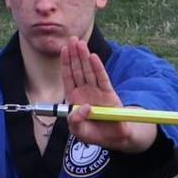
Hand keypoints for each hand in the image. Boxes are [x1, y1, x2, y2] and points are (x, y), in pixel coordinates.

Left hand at [61, 37, 154, 154]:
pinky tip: (93, 57)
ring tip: (80, 43)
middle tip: (72, 39)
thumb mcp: (78, 131)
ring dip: (84, 57)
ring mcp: (97, 92)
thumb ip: (75, 122)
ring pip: (89, 71)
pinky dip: (98, 68)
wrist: (113, 138)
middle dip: (75, 54)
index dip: (66, 63)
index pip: (68, 77)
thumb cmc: (94, 133)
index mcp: (75, 98)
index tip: (64, 49)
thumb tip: (83, 107)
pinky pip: (102, 79)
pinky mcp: (109, 94)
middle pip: (78, 70)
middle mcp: (85, 92)